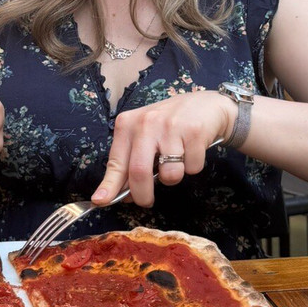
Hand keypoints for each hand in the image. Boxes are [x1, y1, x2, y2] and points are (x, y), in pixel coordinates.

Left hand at [91, 90, 235, 206]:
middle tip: (146, 201)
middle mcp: (146, 123)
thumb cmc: (170, 124)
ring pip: (169, 175)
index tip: (100, 201)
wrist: (207, 105)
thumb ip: (131, 160)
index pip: (116, 162)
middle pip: (139, 172)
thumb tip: (122, 194)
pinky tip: (192, 149)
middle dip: (142, 195)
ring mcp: (170, 126)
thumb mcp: (144, 135)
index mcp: (128, 124)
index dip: (109, 186)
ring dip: (173, 177)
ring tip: (177, 160)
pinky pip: (192, 168)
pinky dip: (193, 166)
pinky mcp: (194, 131)